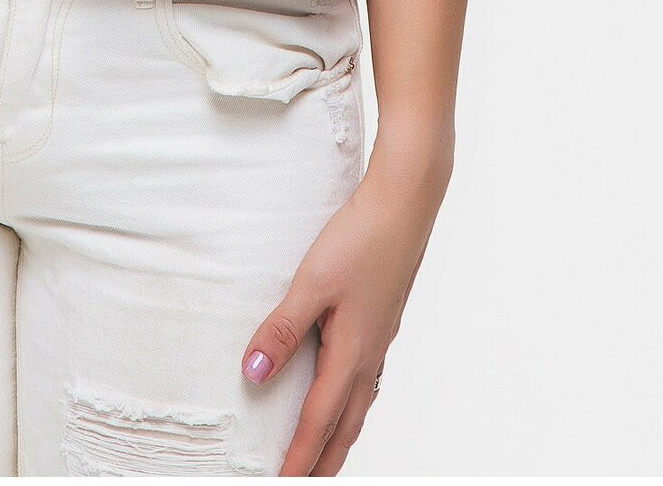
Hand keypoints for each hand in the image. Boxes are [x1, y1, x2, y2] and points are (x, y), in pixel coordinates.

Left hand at [239, 145, 451, 474]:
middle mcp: (369, 354)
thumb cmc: (361, 238)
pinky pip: (364, 378)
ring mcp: (379, 338)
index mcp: (351, 353)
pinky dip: (350, 401)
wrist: (405, 204)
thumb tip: (256, 372)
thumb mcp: (312, 282)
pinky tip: (342, 387)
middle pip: (344, 425)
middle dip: (324, 460)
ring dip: (338, 434)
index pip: (319, 421)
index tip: (283, 482)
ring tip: (322, 451)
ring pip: (358, 403)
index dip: (299, 456)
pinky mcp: (382, 320)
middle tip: (303, 481)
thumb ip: (283, 327)